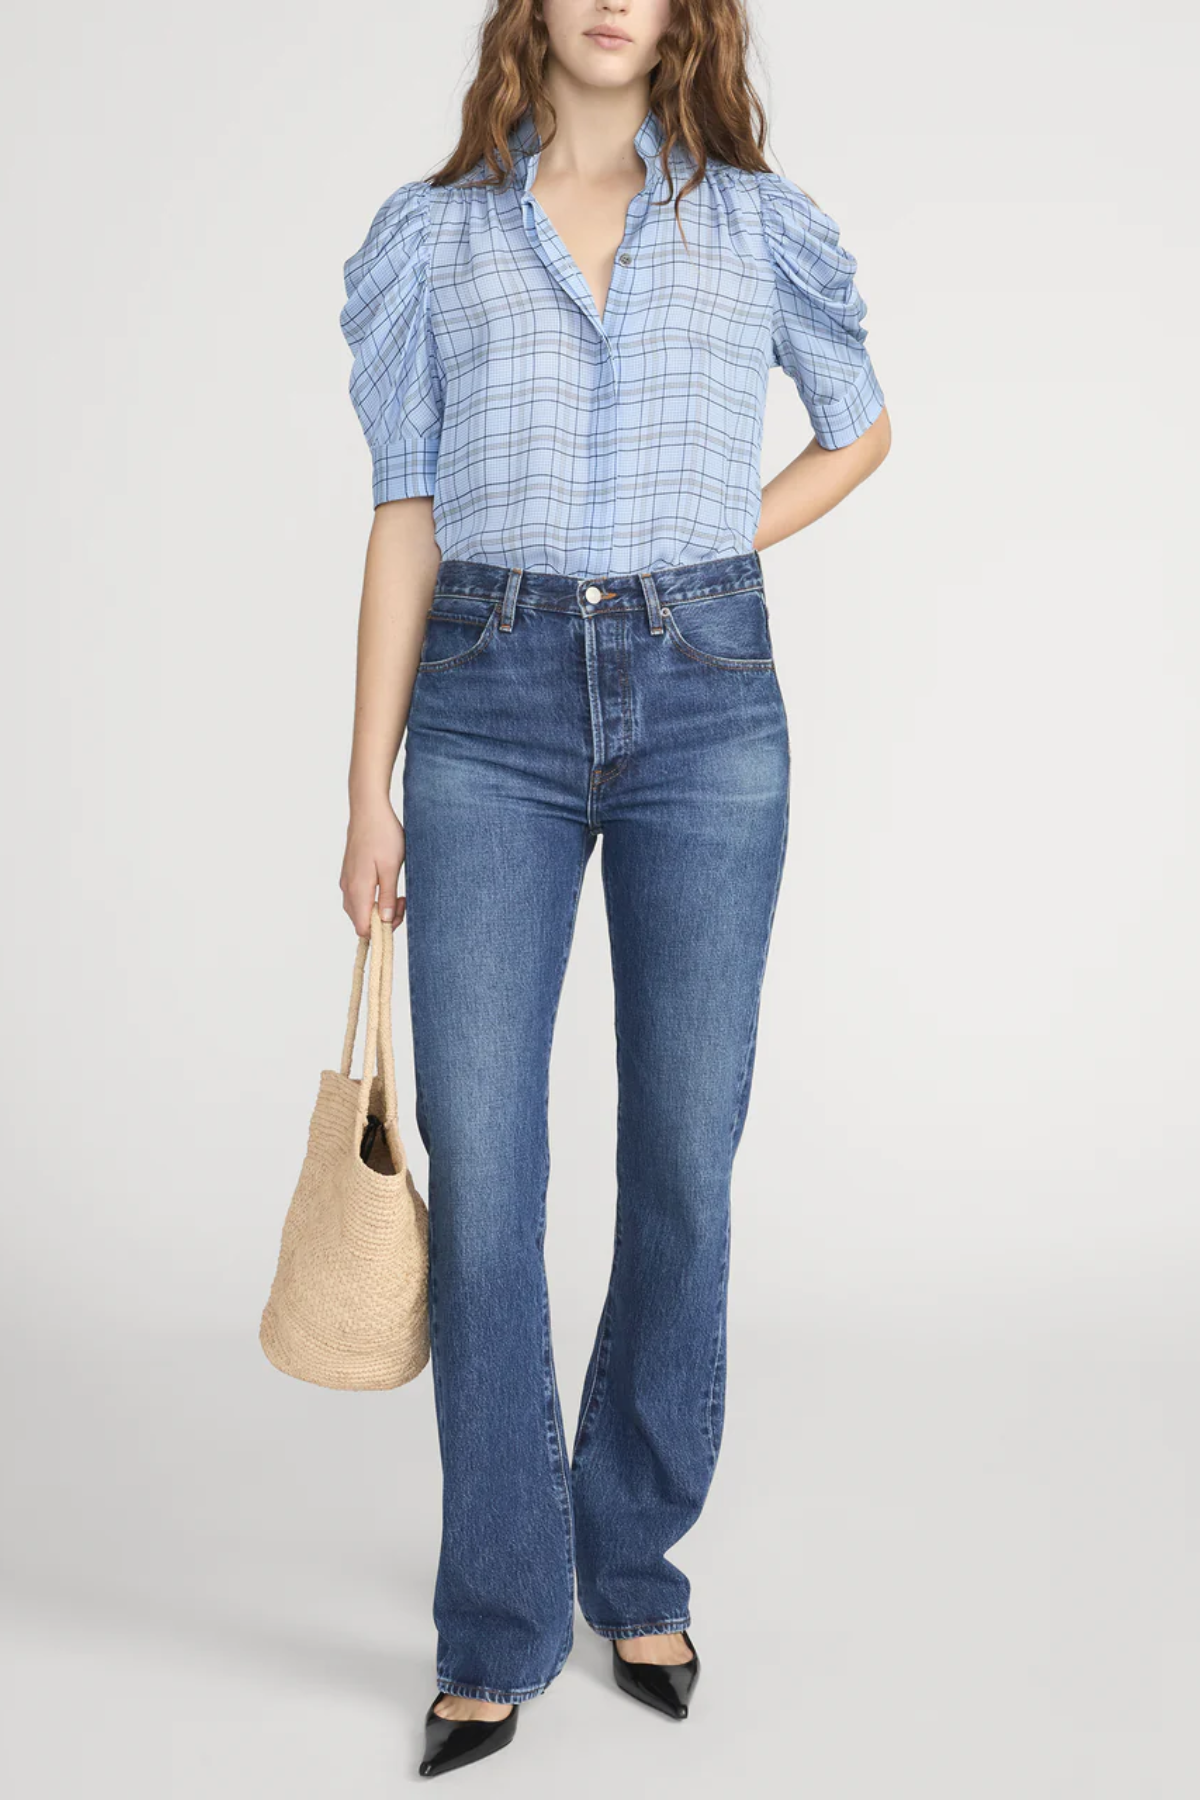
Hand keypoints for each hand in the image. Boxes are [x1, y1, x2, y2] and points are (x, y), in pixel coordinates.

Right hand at [340, 799, 405, 936]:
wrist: (368, 810)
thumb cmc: (383, 835)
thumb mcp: (391, 867)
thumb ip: (387, 896)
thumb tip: (384, 921)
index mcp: (358, 889)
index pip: (363, 928)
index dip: (382, 930)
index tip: (398, 914)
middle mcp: (348, 888)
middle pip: (361, 921)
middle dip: (383, 919)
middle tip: (402, 901)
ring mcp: (347, 880)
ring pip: (360, 909)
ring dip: (379, 908)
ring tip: (398, 893)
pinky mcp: (350, 873)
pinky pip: (359, 896)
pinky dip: (373, 898)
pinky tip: (387, 884)